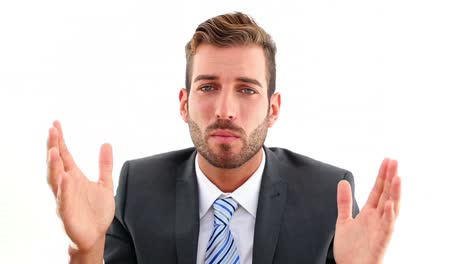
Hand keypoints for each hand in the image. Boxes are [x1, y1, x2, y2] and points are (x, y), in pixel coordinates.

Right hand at [47, 121, 114, 251]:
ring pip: (55, 180)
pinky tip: (65, 178)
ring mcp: (65, 198)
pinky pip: (63, 200)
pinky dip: (63, 189)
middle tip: (52, 131)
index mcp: (74, 177)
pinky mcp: (67, 213)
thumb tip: (106, 143)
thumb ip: (105, 165)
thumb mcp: (105, 184)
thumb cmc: (96, 211)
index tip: (55, 124)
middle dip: (53, 147)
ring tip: (53, 150)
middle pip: (57, 163)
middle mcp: (67, 185)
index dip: (60, 140)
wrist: (96, 235)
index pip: (64, 155)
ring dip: (53, 165)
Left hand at [333, 159, 400, 263]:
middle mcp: (378, 219)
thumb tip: (343, 182)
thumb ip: (344, 202)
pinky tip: (388, 204)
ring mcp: (381, 230)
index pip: (378, 190)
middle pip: (386, 195)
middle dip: (390, 178)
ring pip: (391, 209)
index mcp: (370, 213)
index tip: (387, 160)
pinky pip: (387, 228)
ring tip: (397, 177)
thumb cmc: (349, 250)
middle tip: (394, 161)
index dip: (382, 175)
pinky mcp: (381, 242)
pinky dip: (389, 216)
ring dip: (394, 194)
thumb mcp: (343, 220)